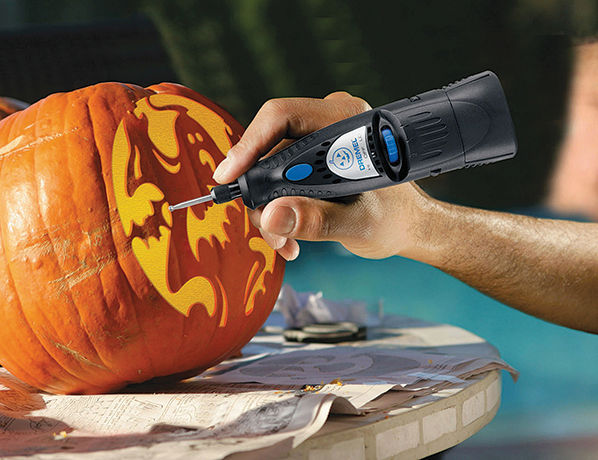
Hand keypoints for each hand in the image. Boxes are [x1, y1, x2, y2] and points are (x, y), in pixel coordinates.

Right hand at [213, 91, 432, 260]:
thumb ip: (316, 220)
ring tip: (284, 243)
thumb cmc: (394, 219)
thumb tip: (271, 215)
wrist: (408, 226)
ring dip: (268, 209)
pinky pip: (277, 176)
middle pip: (269, 147)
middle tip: (267, 232)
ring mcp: (318, 140)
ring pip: (268, 168)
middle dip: (260, 194)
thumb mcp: (358, 224)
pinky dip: (277, 207)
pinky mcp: (311, 158)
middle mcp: (329, 122)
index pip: (282, 116)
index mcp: (347, 121)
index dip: (249, 144)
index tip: (229, 177)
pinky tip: (288, 235)